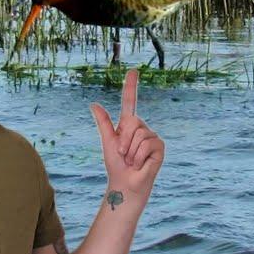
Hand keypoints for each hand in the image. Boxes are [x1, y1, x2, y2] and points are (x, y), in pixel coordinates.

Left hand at [90, 69, 164, 202]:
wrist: (125, 182)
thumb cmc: (116, 164)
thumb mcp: (108, 141)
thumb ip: (103, 122)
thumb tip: (94, 104)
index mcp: (128, 125)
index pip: (130, 101)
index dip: (131, 86)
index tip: (133, 71)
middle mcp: (142, 127)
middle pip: (131, 120)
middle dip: (123, 139)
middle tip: (123, 153)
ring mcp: (152, 136)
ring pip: (139, 133)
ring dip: (130, 150)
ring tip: (131, 160)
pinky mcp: (159, 146)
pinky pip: (147, 143)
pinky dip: (139, 155)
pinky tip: (140, 163)